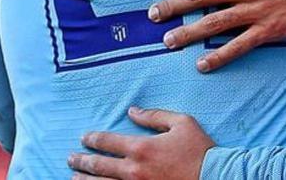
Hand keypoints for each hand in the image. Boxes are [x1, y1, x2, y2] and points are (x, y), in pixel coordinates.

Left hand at [67, 107, 213, 179]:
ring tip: (73, 176)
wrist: (214, 177)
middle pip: (99, 165)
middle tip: (71, 158)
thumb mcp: (181, 123)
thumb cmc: (199, 149)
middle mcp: (133, 169)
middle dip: (82, 160)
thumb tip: (132, 111)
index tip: (84, 138)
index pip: (108, 142)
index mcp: (141, 147)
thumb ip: (154, 116)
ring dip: (84, 179)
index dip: (93, 139)